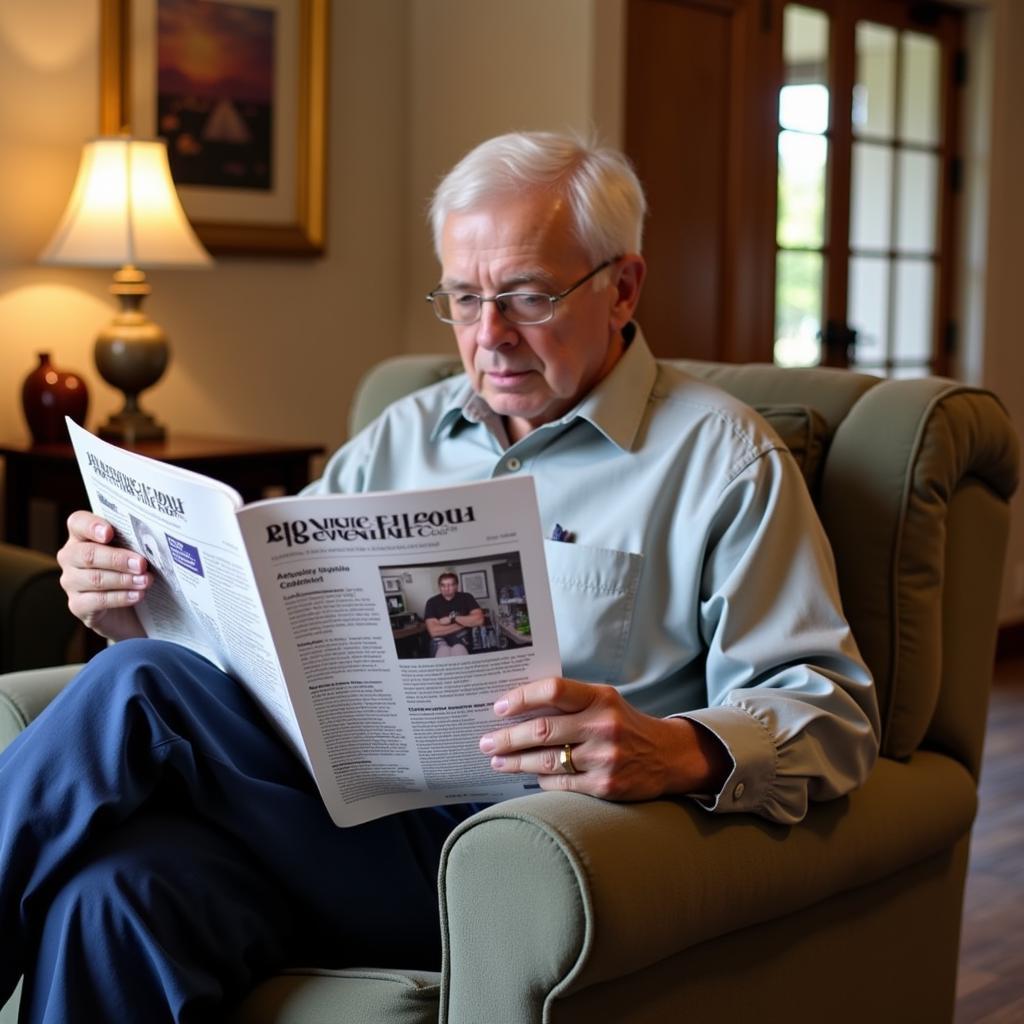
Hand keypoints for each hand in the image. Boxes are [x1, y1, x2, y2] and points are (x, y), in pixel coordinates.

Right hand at [57, 511, 150, 640]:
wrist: (129, 610)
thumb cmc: (132, 571)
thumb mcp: (133, 553)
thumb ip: (135, 544)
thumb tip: (153, 543)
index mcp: (82, 536)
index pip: (77, 523)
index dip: (91, 526)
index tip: (109, 533)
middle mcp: (71, 557)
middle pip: (88, 554)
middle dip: (117, 559)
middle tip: (141, 564)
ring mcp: (71, 582)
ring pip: (95, 578)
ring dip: (124, 579)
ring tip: (146, 581)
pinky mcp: (77, 605)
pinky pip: (97, 600)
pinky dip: (121, 597)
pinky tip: (137, 595)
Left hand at [479, 677, 730, 801]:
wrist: (667, 756)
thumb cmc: (624, 724)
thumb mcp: (604, 701)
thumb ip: (569, 702)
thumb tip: (517, 708)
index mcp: (600, 698)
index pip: (553, 690)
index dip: (522, 697)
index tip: (499, 708)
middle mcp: (603, 725)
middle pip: (542, 730)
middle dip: (507, 738)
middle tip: (485, 742)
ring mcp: (605, 757)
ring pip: (546, 761)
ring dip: (516, 762)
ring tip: (497, 760)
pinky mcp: (605, 786)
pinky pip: (561, 783)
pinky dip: (541, 779)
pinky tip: (529, 775)